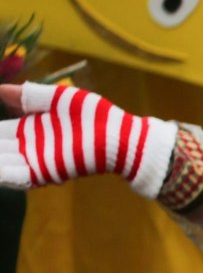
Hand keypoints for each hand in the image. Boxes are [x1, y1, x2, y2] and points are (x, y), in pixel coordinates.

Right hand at [0, 82, 177, 196]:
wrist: (120, 136)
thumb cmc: (95, 116)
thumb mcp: (56, 99)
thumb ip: (27, 96)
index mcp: (28, 130)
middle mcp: (27, 147)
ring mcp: (35, 161)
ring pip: (1, 163)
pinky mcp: (45, 172)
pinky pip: (15, 176)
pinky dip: (2, 174)